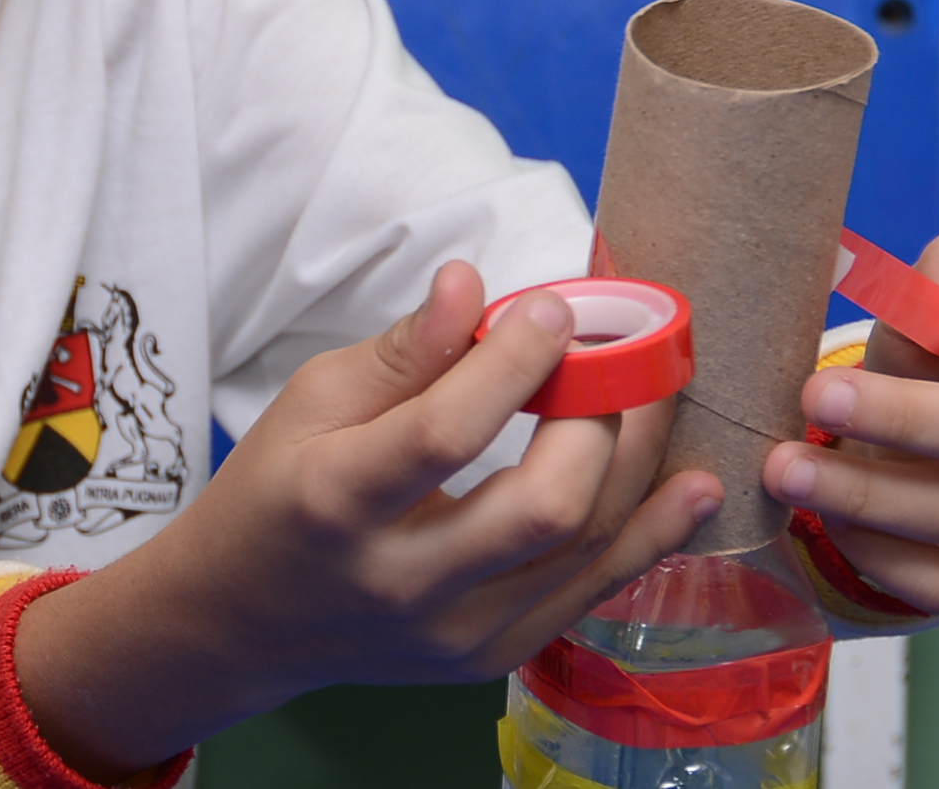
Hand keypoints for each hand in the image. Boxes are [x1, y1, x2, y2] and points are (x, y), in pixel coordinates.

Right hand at [17, 261, 722, 777]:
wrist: (247, 618)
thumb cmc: (279, 490)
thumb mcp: (314, 401)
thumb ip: (405, 350)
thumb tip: (474, 282)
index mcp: (339, 502)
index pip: (446, 432)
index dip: (514, 363)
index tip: (556, 308)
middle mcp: (401, 581)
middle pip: (540, 509)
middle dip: (597, 420)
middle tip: (615, 355)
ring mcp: (453, 632)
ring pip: (582, 554)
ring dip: (640, 466)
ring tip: (659, 393)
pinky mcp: (491, 657)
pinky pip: (591, 595)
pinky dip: (650, 537)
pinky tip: (691, 486)